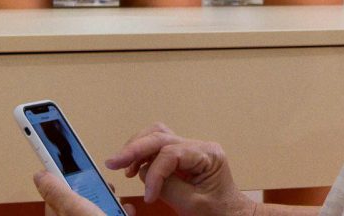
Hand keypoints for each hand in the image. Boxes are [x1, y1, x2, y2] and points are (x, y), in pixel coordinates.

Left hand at [34, 171, 135, 215]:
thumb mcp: (77, 210)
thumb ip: (59, 193)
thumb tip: (40, 175)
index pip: (56, 191)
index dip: (62, 174)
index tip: (63, 155)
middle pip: (79, 196)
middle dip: (93, 186)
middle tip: (102, 183)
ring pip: (96, 205)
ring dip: (108, 198)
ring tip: (115, 199)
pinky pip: (109, 214)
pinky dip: (118, 210)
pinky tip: (124, 210)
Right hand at [106, 123, 254, 215]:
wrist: (231, 214)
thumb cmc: (218, 211)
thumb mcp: (192, 203)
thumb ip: (168, 185)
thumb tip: (144, 172)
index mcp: (208, 154)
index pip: (172, 153)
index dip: (154, 174)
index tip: (147, 197)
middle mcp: (200, 145)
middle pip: (162, 136)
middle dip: (135, 148)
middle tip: (113, 162)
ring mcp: (192, 148)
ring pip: (159, 134)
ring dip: (138, 147)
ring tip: (123, 165)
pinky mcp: (184, 156)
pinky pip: (160, 146)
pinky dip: (144, 154)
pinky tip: (134, 168)